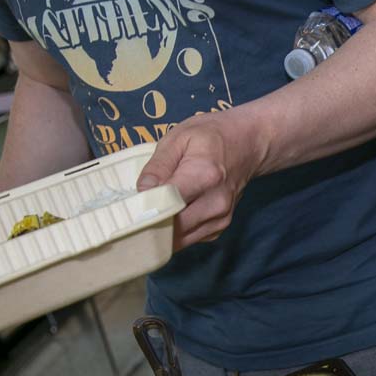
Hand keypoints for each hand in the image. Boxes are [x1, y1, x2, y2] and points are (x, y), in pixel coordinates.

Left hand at [137, 109, 268, 250]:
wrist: (249, 144)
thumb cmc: (211, 136)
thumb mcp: (179, 137)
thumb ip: (158, 165)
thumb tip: (141, 192)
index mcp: (204, 175)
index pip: (167, 204)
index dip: (143, 210)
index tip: (126, 208)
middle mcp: (216, 202)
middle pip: (173, 228)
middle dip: (149, 224)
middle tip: (129, 216)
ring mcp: (221, 218)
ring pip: (180, 239)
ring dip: (160, 232)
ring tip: (146, 216)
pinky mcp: (220, 227)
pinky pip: (189, 239)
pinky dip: (175, 233)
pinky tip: (168, 217)